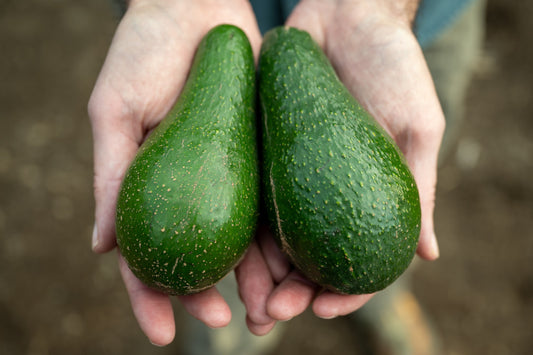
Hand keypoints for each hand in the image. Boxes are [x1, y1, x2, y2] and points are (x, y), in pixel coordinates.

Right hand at [88, 0, 261, 345]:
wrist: (196, 8)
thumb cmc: (144, 52)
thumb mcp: (114, 111)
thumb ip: (108, 176)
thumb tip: (100, 248)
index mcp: (150, 187)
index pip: (146, 254)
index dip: (151, 297)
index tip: (162, 333)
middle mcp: (192, 191)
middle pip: (201, 258)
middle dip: (211, 297)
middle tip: (227, 321)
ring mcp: (230, 178)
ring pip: (244, 242)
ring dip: (255, 280)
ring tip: (270, 310)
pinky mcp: (262, 158)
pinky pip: (274, 203)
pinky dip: (282, 236)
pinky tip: (296, 264)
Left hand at [239, 0, 444, 325]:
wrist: (349, 13)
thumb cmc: (393, 66)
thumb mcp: (418, 126)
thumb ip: (420, 187)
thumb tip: (429, 256)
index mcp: (363, 192)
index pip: (354, 257)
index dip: (344, 289)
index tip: (327, 308)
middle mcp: (323, 190)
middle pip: (305, 257)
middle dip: (290, 292)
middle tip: (272, 315)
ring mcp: (289, 172)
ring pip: (269, 236)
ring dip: (256, 275)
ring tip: (241, 304)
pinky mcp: (259, 148)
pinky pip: (245, 190)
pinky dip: (236, 225)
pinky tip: (223, 252)